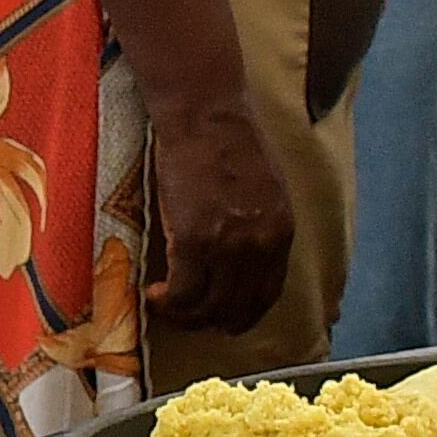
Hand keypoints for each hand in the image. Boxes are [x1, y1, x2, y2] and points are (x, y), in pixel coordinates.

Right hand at [144, 93, 293, 338]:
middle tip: (188, 318)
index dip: (243, 314)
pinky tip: (155, 294)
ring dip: (184, 316)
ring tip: (166, 306)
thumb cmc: (230, 141)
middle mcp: (259, 246)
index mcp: (281, 232)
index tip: (224, 319)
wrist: (205, 115)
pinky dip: (167, 303)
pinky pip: (182, 293)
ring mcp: (227, 246)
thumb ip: (261, 226)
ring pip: (207, 307)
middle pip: (237, 308)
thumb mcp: (267, 189)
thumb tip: (243, 256)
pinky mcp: (192, 241)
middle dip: (210, 322)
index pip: (267, 295)